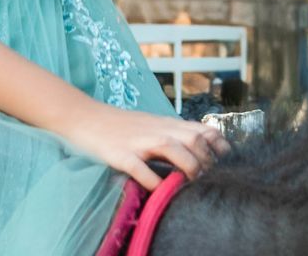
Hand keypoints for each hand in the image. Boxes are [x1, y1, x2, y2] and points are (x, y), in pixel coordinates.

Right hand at [59, 102, 229, 188]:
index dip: (218, 146)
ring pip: (172, 148)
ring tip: (188, 182)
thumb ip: (173, 135)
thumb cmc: (120, 125)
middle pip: (193, 139)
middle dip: (205, 160)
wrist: (84, 117)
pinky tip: (158, 190)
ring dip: (187, 166)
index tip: (223, 161)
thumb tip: (199, 150)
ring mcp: (138, 141)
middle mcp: (156, 130)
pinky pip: (139, 167)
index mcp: (166, 124)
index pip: (203, 130)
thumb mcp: (152, 125)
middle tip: (204, 178)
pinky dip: (152, 180)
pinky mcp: (119, 154)